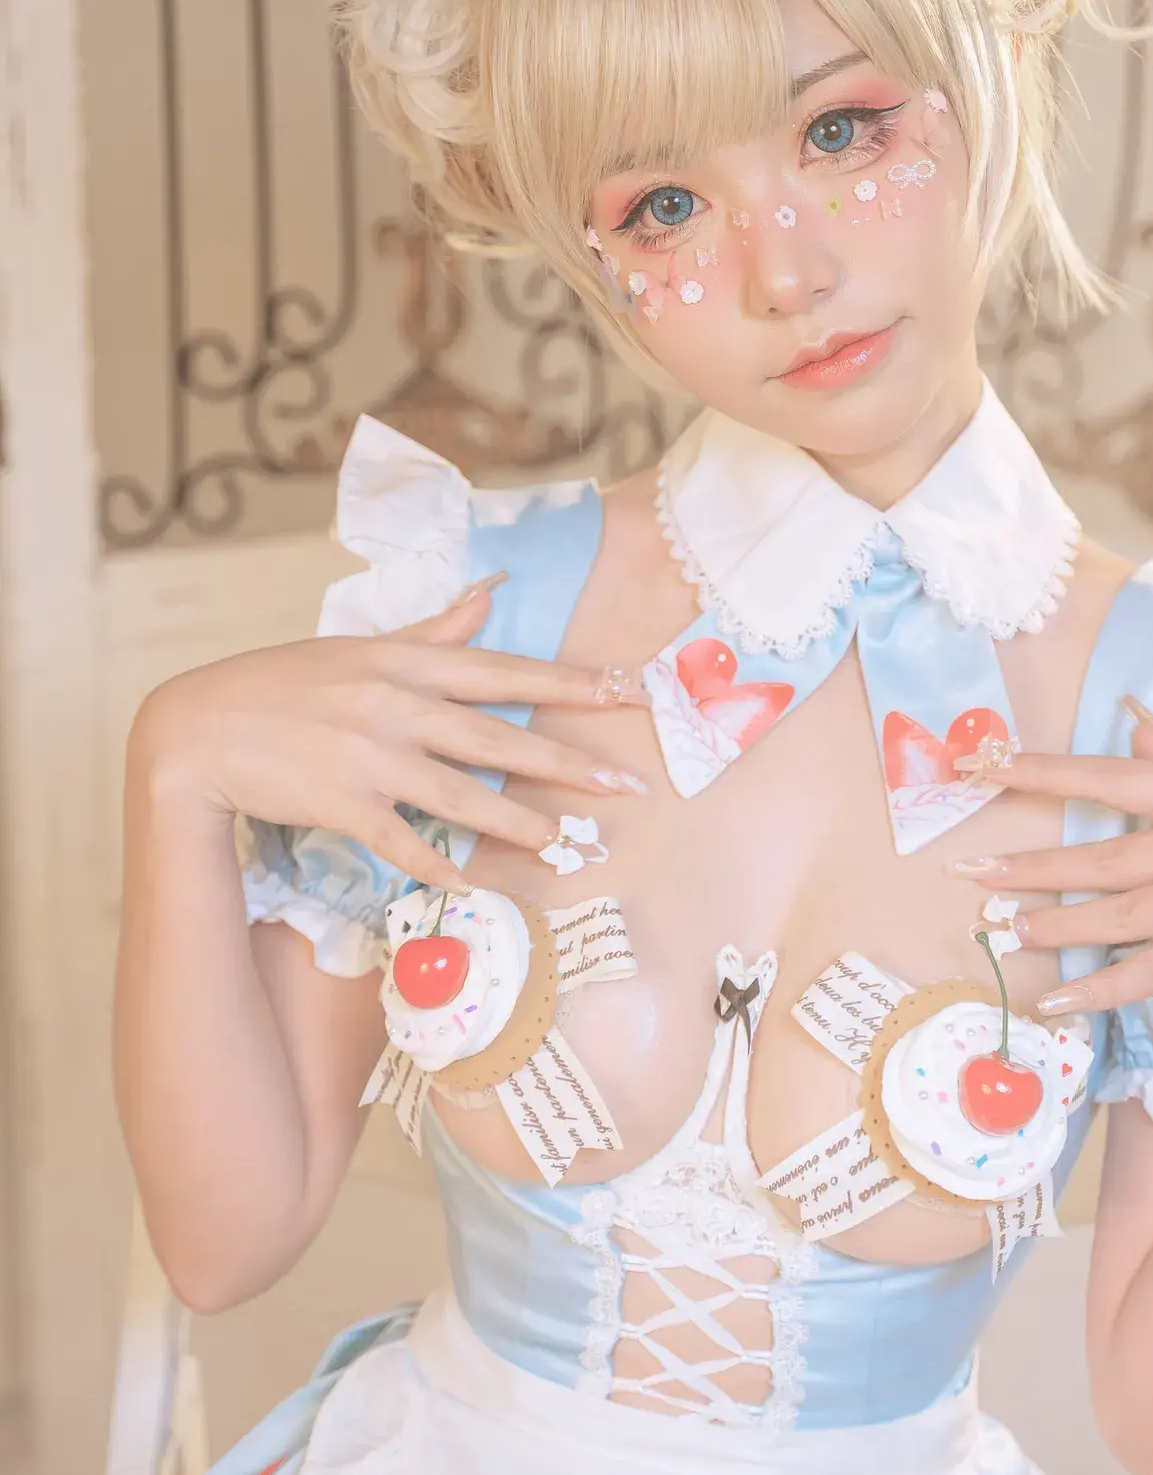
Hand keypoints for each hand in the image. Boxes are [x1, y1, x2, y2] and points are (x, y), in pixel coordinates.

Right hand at [130, 576, 649, 887]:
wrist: (201, 725)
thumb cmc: (283, 683)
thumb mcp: (361, 646)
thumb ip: (435, 629)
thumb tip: (491, 592)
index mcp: (407, 663)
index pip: (506, 672)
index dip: (572, 683)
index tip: (629, 691)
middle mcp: (396, 705)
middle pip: (499, 737)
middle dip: (567, 761)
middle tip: (625, 784)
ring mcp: (369, 756)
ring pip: (459, 793)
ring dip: (514, 820)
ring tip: (561, 840)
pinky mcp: (341, 802)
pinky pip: (400, 840)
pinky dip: (433, 862)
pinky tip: (468, 881)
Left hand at [952, 713, 1152, 1015]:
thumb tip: (1134, 719)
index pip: (1114, 776)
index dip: (1045, 771)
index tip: (987, 764)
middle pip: (1102, 853)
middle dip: (1031, 865)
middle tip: (974, 875)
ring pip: (1115, 912)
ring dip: (1054, 924)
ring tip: (1006, 931)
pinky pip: (1146, 969)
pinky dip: (1099, 987)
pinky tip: (1058, 998)